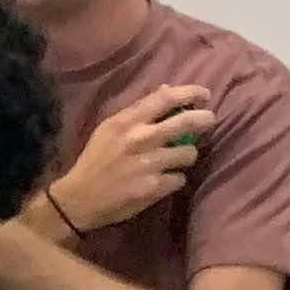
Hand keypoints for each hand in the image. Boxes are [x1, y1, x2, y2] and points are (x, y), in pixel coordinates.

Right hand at [52, 86, 214, 233]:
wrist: (79, 198)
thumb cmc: (96, 160)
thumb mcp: (110, 129)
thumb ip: (138, 111)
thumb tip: (167, 90)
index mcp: (127, 121)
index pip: (166, 98)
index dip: (190, 93)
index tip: (204, 95)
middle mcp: (140, 139)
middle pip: (186, 122)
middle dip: (204, 119)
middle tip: (209, 120)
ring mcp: (149, 164)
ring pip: (189, 153)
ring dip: (186, 155)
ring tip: (176, 159)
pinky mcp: (154, 188)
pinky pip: (180, 179)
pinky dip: (174, 179)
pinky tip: (163, 180)